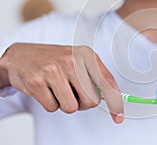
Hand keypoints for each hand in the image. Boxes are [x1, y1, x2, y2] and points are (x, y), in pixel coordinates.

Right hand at [0, 43, 123, 122]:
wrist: (22, 56)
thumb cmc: (54, 61)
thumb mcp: (79, 61)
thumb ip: (96, 78)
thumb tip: (111, 99)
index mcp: (86, 55)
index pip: (107, 82)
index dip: (115, 102)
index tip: (118, 116)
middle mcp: (72, 60)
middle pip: (91, 100)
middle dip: (83, 103)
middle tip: (74, 94)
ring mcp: (54, 70)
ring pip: (71, 107)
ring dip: (65, 103)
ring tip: (58, 89)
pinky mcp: (37, 81)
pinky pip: (53, 108)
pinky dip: (50, 104)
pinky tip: (46, 89)